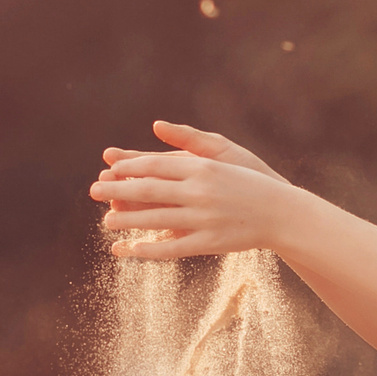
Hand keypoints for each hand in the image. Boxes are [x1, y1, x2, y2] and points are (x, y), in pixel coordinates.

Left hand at [89, 121, 299, 258]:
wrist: (282, 212)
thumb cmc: (250, 180)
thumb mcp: (223, 154)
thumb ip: (188, 143)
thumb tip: (156, 126)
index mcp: (201, 168)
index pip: (156, 165)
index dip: (129, 168)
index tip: (110, 170)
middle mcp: (200, 191)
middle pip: (150, 191)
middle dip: (119, 192)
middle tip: (94, 192)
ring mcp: (204, 219)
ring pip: (157, 220)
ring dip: (128, 220)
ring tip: (106, 221)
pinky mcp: (209, 242)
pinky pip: (172, 247)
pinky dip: (149, 248)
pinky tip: (130, 249)